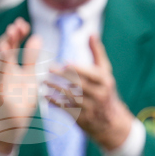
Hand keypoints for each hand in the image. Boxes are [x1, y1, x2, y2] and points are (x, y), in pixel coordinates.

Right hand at [0, 17, 42, 154]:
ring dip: (4, 47)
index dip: (16, 34)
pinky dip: (0, 66)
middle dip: (10, 37)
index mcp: (7, 67)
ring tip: (10, 34)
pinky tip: (4, 54)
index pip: (10, 46)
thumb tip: (37, 37)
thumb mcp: (29, 75)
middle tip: (19, 25)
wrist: (12, 125)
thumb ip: (31, 58)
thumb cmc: (19, 100)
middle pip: (3, 50)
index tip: (24, 24)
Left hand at [45, 34, 133, 149]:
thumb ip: (97, 53)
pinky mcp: (82, 119)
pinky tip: (45, 96)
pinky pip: (66, 109)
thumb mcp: (105, 72)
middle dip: (63, 77)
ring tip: (43, 82)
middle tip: (48, 69)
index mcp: (105, 81)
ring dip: (56, 89)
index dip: (77, 69)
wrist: (111, 122)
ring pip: (71, 97)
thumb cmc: (105, 90)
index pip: (91, 74)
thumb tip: (91, 33)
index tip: (64, 62)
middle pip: (79, 84)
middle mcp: (100, 95)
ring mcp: (91, 108)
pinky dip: (55, 102)